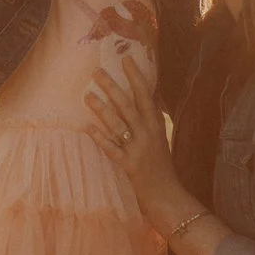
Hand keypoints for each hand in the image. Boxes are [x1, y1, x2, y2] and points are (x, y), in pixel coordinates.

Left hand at [86, 67, 180, 222]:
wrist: (168, 195)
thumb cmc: (162, 166)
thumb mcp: (161, 139)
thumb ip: (152, 120)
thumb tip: (148, 97)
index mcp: (156, 125)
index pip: (146, 95)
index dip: (136, 76)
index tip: (126, 59)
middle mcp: (148, 133)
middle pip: (128, 105)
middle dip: (112, 87)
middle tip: (96, 71)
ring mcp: (138, 149)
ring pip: (117, 124)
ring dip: (101, 108)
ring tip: (86, 95)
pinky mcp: (129, 165)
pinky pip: (111, 148)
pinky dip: (99, 137)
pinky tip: (87, 127)